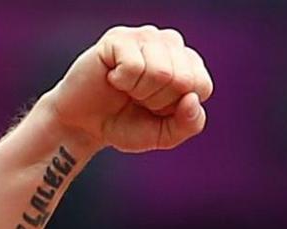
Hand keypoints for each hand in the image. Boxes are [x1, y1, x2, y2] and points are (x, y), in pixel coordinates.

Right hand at [44, 26, 209, 154]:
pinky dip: (122, 82)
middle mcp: (170, 43)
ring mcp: (145, 36)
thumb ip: (188, 124)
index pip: (201, 85)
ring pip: (161, 72)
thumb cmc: (126, 123)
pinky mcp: (119, 37)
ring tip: (127, 88)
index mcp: (188, 63)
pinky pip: (134, 66)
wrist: (84, 124)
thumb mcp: (164, 135)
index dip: (177, 107)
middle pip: (183, 79)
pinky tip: (113, 78)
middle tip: (139, 99)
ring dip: (140, 92)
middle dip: (159, 101)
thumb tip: (192, 99)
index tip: (158, 108)